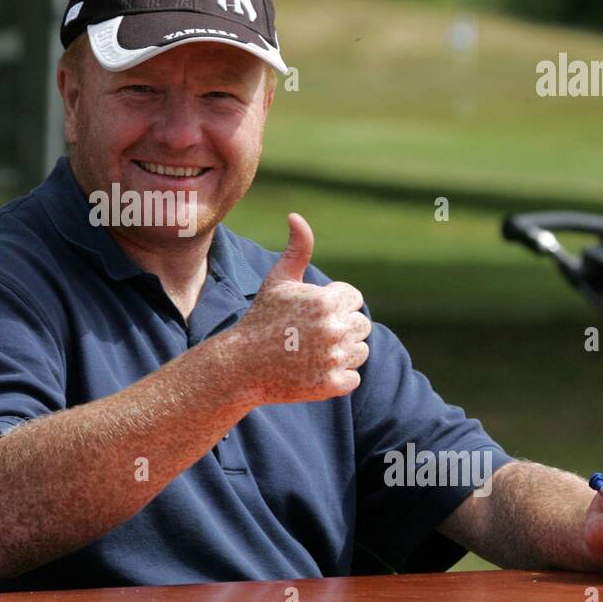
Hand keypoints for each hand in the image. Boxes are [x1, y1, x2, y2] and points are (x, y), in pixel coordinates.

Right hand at [231, 213, 370, 405]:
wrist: (241, 365)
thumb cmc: (260, 318)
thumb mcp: (277, 280)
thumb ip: (297, 248)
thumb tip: (296, 216)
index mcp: (326, 301)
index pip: (354, 299)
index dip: (333, 304)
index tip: (309, 314)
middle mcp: (334, 329)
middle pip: (361, 325)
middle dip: (340, 328)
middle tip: (309, 335)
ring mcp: (334, 359)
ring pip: (360, 351)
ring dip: (342, 352)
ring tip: (311, 352)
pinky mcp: (332, 385)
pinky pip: (353, 377)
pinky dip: (337, 376)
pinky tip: (312, 369)